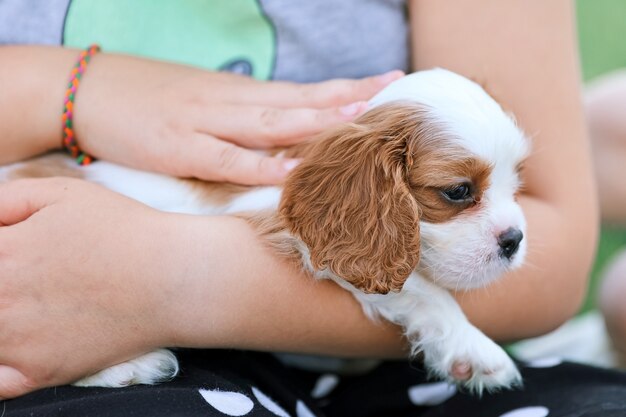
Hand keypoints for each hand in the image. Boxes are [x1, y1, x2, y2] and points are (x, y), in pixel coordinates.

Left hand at [0, 178, 179, 397]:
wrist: (175, 278)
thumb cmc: (124, 230)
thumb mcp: (63, 193)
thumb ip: (5, 200)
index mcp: (1, 253)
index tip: (10, 256)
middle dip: (2, 283)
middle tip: (28, 278)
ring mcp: (17, 342)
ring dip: (0, 321)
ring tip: (27, 305)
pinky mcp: (40, 371)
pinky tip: (16, 348)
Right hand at [74, 54, 402, 183]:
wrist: (78, 89)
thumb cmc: (142, 97)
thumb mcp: (199, 99)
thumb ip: (237, 113)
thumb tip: (274, 127)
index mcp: (236, 92)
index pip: (302, 90)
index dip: (345, 88)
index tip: (386, 84)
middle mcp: (229, 102)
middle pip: (299, 101)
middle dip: (347, 100)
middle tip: (394, 96)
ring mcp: (205, 123)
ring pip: (271, 124)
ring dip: (316, 123)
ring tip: (360, 122)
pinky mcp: (178, 148)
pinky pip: (227, 158)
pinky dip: (261, 165)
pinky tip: (292, 170)